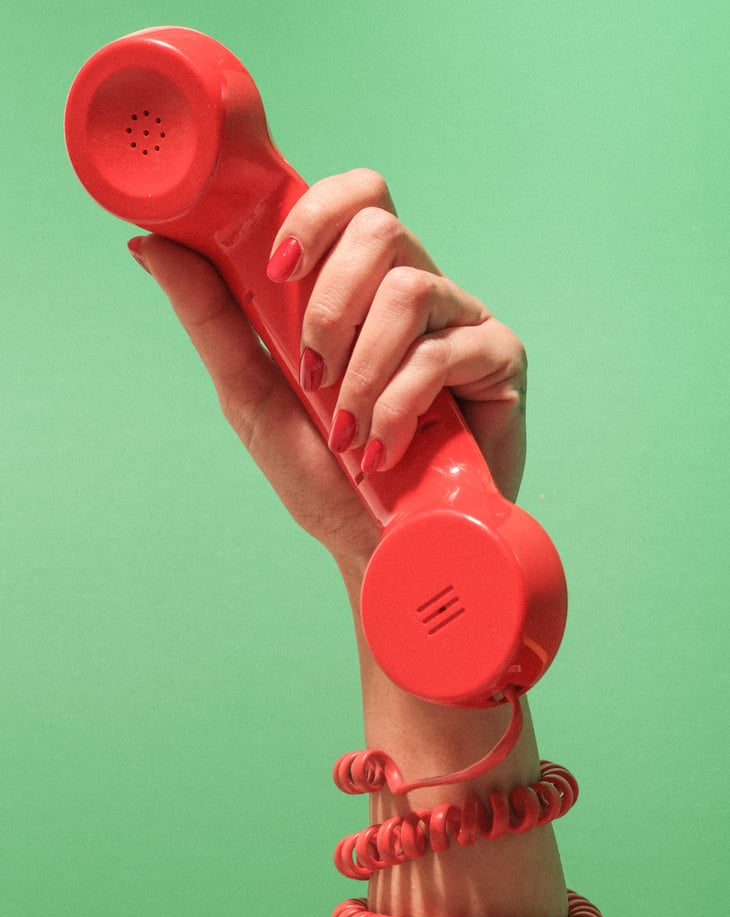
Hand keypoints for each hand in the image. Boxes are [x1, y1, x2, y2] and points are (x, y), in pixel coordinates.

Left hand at [134, 169, 526, 573]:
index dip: (315, 214)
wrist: (375, 547)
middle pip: (381, 224)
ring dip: (362, 369)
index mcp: (360, 288)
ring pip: (409, 289)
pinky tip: (384, 448)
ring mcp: (460, 321)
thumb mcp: (251, 395)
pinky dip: (399, 404)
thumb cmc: (321, 478)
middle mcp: (414, 292)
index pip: (353, 198)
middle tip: (313, 372)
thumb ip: (212, 317)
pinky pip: (446, 350)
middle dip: (329, 304)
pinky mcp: (500, 359)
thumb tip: (152, 243)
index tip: (279, 268)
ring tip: (348, 428)